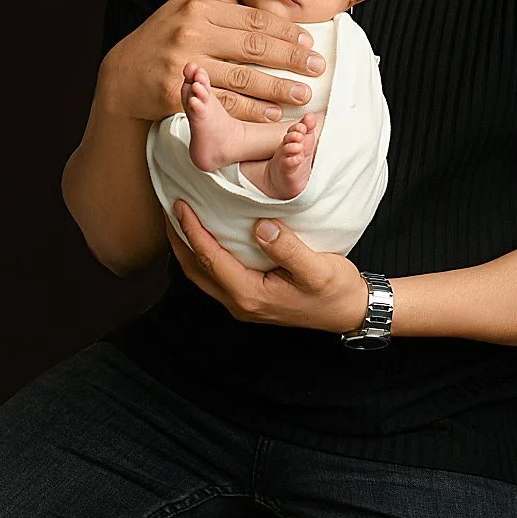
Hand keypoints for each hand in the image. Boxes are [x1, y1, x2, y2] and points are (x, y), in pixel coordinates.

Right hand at [101, 0, 324, 124]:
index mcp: (197, 8)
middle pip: (253, 46)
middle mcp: (191, 33)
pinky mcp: (174, 93)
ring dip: (277, 88)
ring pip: (242, 78)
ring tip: (303, 95)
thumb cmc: (159, 40)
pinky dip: (251, 110)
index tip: (308, 42)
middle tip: (317, 67)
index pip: (252, 18)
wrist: (121, 76)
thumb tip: (262, 9)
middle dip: (291, 58)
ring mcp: (182, 64)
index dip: (285, 31)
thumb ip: (220, 6)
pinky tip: (272, 113)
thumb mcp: (183, 9)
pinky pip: (222, 104)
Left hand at [167, 205, 370, 333]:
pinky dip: (202, 255)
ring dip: (185, 248)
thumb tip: (260, 226)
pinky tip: (204, 238)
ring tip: (177, 221)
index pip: (210, 258)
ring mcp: (242, 303)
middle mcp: (239, 302)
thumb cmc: (336, 291)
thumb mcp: (318, 268)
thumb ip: (287, 248)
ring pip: (201, 275)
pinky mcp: (248, 298)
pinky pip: (214, 275)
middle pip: (194, 269)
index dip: (191, 230)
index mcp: (250, 295)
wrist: (351, 312)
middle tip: (166, 209)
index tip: (179, 205)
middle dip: (177, 239)